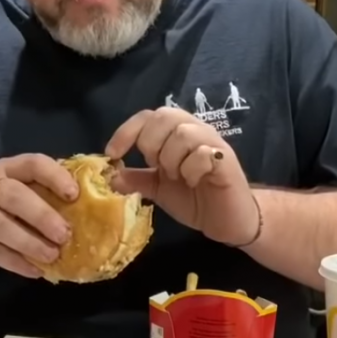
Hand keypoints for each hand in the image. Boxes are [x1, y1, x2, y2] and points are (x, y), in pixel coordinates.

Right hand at [0, 154, 76, 278]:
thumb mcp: (18, 197)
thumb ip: (45, 195)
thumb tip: (92, 202)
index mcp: (6, 168)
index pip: (31, 163)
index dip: (54, 176)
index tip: (74, 195)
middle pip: (14, 195)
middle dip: (42, 215)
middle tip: (65, 234)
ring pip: (0, 225)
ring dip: (30, 242)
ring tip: (52, 255)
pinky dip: (17, 262)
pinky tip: (36, 270)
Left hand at [105, 107, 258, 246]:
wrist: (228, 221)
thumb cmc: (195, 199)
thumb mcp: (158, 189)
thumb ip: (136, 179)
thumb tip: (108, 175)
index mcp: (176, 133)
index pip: (148, 116)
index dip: (127, 131)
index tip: (113, 154)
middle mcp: (195, 130)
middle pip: (164, 117)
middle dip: (151, 145)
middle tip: (157, 168)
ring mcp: (212, 143)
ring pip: (183, 134)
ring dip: (172, 159)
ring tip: (177, 177)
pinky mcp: (226, 160)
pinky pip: (203, 153)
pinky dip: (191, 169)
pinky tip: (194, 181)